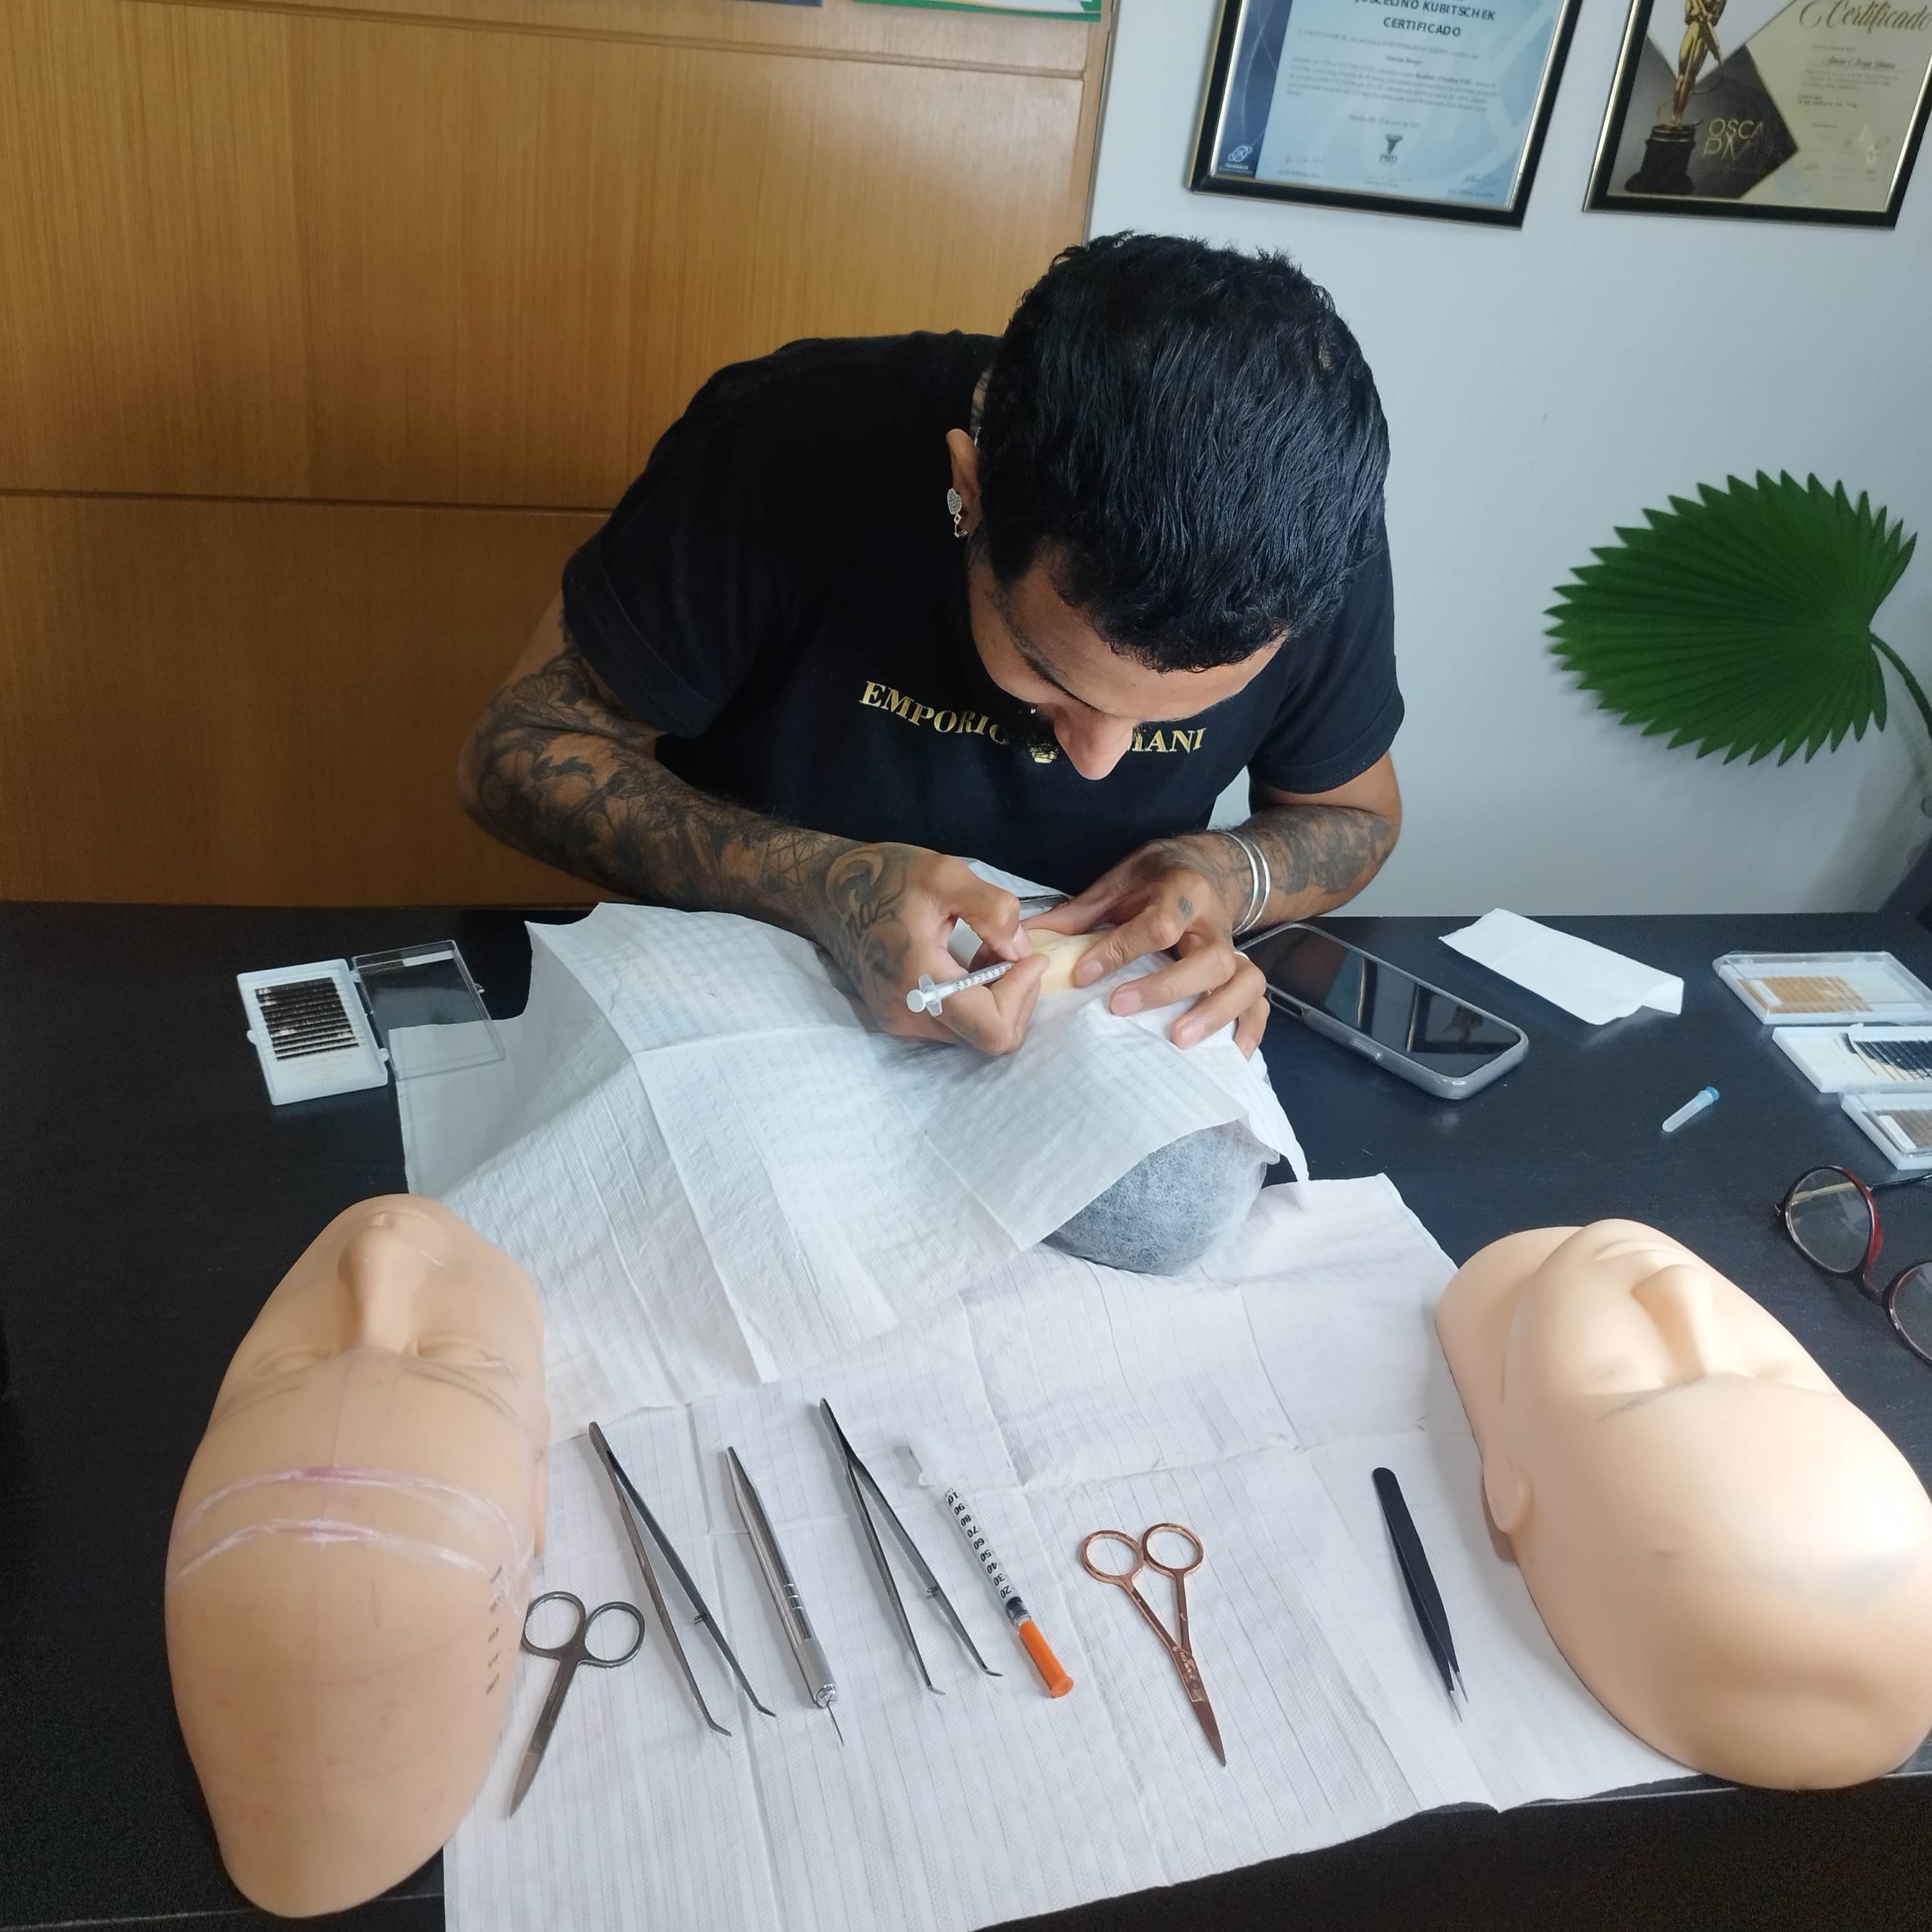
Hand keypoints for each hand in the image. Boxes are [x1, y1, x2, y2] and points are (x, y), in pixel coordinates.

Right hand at [813, 843, 1048, 1053]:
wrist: (828, 891)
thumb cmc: (883, 876)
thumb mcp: (944, 875)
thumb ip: (993, 910)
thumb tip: (1021, 951)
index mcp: (918, 980)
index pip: (991, 1029)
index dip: (1023, 996)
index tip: (1032, 957)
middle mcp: (907, 1014)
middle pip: (989, 1035)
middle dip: (1014, 995)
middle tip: (1010, 949)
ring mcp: (900, 1022)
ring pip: (974, 1032)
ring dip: (996, 996)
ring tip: (987, 949)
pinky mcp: (898, 1019)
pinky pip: (954, 1023)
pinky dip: (975, 998)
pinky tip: (968, 961)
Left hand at [1029, 834, 1269, 1054]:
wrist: (1207, 866)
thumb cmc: (1155, 878)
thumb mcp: (1119, 882)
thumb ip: (1080, 912)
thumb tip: (1029, 935)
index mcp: (1182, 891)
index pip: (1157, 924)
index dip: (1119, 951)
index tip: (1084, 975)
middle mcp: (1214, 922)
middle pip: (1209, 959)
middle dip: (1166, 987)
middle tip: (1121, 1007)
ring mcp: (1234, 949)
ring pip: (1243, 981)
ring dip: (1214, 1013)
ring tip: (1177, 1039)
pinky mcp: (1243, 970)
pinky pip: (1259, 1002)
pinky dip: (1250, 1029)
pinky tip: (1231, 1056)